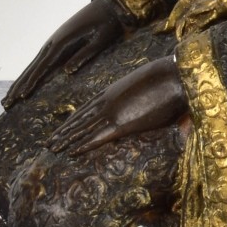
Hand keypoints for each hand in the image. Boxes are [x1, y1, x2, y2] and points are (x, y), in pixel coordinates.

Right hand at [3, 0, 124, 107]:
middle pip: (32, 67)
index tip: (21, 97)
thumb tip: (66, 72)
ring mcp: (53, 41)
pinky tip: (25, 80)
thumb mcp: (100, 40)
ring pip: (33, 64)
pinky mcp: (57, 41)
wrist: (106, 6)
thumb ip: (84, 55)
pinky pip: (40, 59)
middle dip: (19, 85)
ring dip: (20, 80)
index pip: (43, 66)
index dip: (32, 82)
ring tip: (8, 97)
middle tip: (6, 104)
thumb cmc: (107, 23)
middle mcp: (53, 41)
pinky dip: (30, 72)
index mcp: (62, 42)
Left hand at [47, 57, 188, 155]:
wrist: (176, 74)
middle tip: (50, 141)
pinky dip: (83, 145)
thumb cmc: (171, 78)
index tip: (65, 124)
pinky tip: (71, 152)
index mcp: (115, 89)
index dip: (75, 117)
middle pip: (81, 117)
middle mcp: (109, 100)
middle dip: (65, 130)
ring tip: (52, 148)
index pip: (88, 106)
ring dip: (67, 139)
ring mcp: (114, 112)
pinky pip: (97, 137)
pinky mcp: (122, 124)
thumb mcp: (153, 85)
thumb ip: (147, 96)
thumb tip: (148, 104)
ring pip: (83, 128)